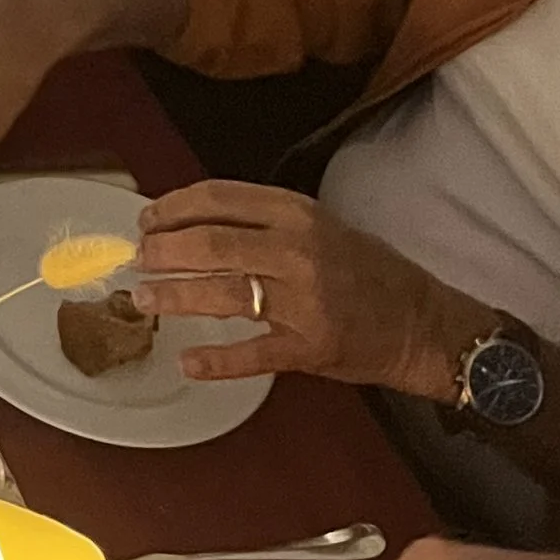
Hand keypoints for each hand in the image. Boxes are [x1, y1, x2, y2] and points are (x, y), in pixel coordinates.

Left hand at [130, 181, 477, 394]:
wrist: (422, 320)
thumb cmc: (365, 269)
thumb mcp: (317, 225)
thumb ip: (262, 222)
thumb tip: (190, 224)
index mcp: (296, 212)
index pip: (218, 198)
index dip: (173, 207)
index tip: (146, 219)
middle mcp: (297, 250)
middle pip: (212, 242)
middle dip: (164, 250)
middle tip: (136, 259)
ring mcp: (304, 300)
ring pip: (225, 292)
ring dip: (176, 296)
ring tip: (144, 298)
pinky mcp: (310, 347)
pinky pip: (254, 353)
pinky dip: (217, 360)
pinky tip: (189, 362)